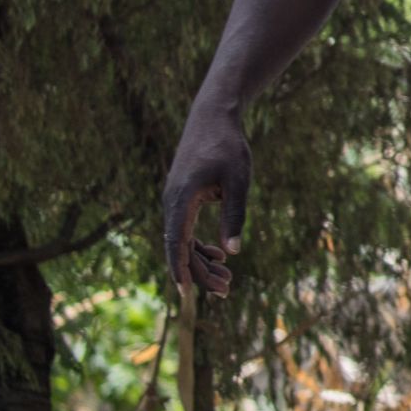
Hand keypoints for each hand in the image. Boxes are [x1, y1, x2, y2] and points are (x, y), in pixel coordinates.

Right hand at [161, 103, 251, 298]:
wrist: (213, 118)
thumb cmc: (227, 146)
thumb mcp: (238, 181)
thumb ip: (234, 215)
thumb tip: (232, 251)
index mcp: (181, 198)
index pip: (176, 241)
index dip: (180, 267)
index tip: (185, 292)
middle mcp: (172, 202)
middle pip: (180, 246)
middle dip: (200, 271)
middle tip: (226, 290)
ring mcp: (175, 200)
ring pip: (182, 240)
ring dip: (201, 260)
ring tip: (226, 279)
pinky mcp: (182, 198)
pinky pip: (185, 228)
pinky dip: (199, 244)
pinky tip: (218, 254)